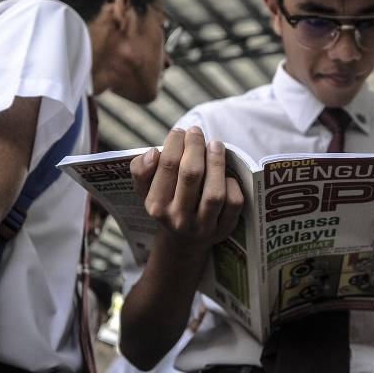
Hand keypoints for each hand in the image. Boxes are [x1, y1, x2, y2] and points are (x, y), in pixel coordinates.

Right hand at [130, 126, 243, 251]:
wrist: (183, 241)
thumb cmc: (165, 204)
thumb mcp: (145, 190)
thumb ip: (140, 169)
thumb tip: (153, 152)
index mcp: (156, 206)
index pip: (167, 166)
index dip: (176, 143)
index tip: (180, 131)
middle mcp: (178, 218)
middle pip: (191, 174)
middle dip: (196, 146)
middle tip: (196, 131)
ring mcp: (203, 226)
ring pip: (214, 192)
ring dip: (216, 162)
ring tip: (215, 144)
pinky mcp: (224, 229)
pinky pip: (233, 204)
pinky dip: (232, 184)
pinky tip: (226, 174)